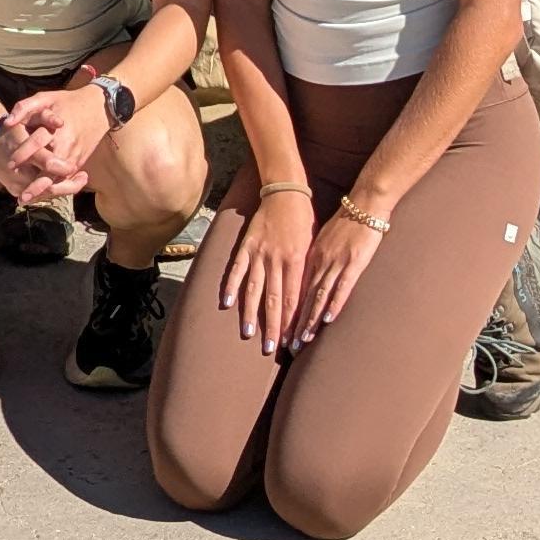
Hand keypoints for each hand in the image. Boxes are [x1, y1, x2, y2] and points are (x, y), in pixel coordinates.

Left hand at [0, 86, 106, 204]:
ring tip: (27, 200)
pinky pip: (68, 180)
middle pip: (51, 170)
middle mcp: (68, 146)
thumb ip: (25, 107)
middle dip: (36, 185)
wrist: (98, 108)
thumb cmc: (68, 102)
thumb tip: (7, 123)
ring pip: (60, 180)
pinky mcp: (80, 162)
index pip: (38, 144)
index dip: (23, 154)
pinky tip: (41, 196)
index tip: (9, 163)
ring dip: (45, 192)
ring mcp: (76, 156)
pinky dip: (55, 189)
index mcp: (58, 128)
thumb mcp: (45, 97)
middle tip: (21, 196)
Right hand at [215, 184, 312, 354]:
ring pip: (255, 288)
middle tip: (271, 348)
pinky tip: (227, 303)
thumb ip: (305, 271)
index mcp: (296, 261)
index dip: (291, 323)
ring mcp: (259, 252)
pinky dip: (232, 285)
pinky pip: (237, 268)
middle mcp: (276, 259)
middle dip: (273, 326)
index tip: (291, 342)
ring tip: (249, 334)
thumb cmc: (303, 220)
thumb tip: (304, 300)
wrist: (285, 191)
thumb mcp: (311, 246)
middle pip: (275, 299)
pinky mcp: (246, 244)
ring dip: (252, 313)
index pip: (293, 299)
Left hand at [292, 204, 384, 342]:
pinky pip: (341, 287)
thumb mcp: (322, 239)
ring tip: (303, 340)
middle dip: (294, 323)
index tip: (280, 330)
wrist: (363, 205)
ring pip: (318, 296)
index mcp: (310, 255)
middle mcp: (318, 261)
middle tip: (286, 345)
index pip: (295, 289)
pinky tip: (328, 319)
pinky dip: (333, 304)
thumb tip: (307, 278)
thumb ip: (314, 258)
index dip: (287, 311)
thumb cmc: (344, 222)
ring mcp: (335, 262)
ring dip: (310, 320)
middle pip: (303, 297)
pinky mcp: (353, 263)